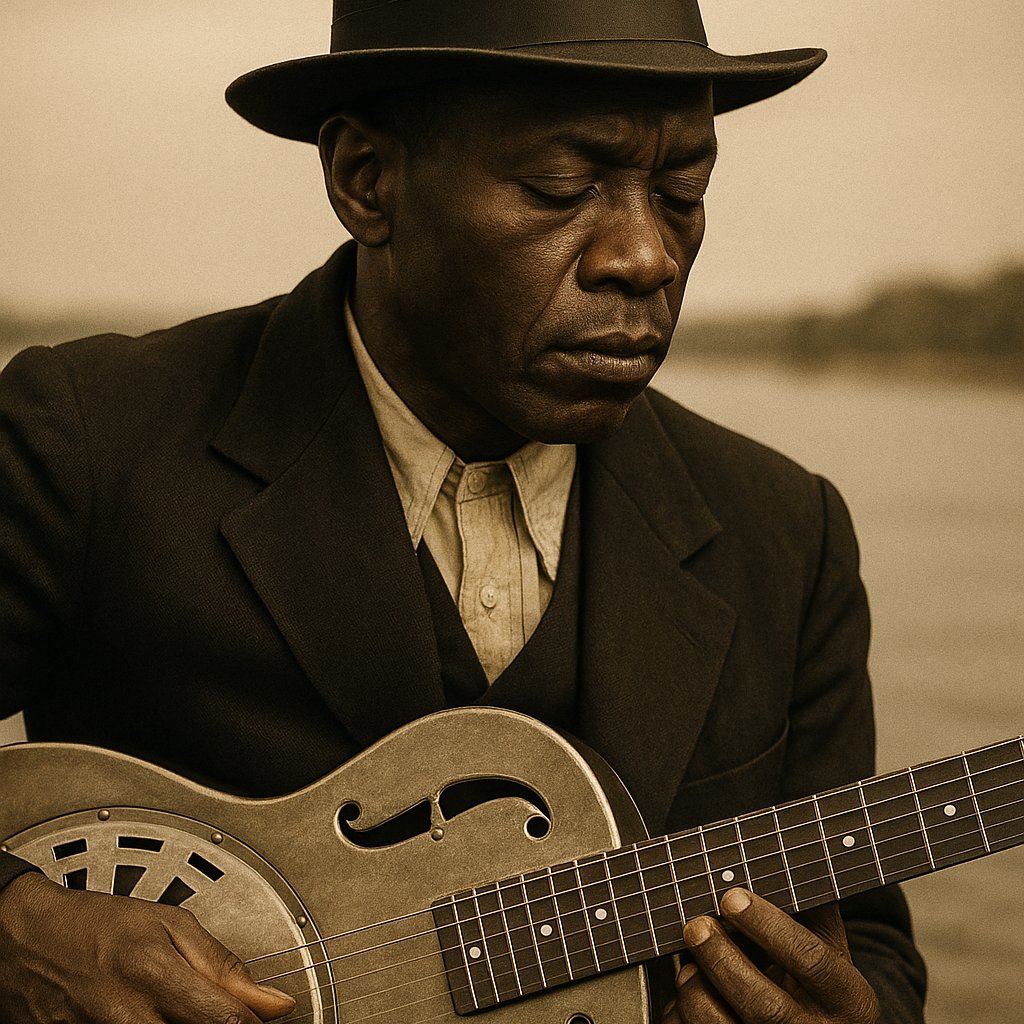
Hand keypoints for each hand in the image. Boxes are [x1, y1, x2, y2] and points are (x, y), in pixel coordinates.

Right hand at [0, 871, 295, 1022]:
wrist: (28, 939)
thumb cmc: (96, 925)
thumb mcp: (170, 924)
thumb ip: (223, 965)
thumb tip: (272, 1001)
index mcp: (156, 976)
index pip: (226, 1021)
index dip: (251, 1022)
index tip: (264, 1016)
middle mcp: (130, 1018)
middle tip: (204, 1004)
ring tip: (169, 1002)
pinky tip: (153, 1014)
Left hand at [662, 888, 878, 1023]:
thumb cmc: (815, 980)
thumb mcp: (827, 944)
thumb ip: (811, 902)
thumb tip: (792, 840)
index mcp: (850, 1000)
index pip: (811, 961)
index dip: (769, 926)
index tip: (731, 897)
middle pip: (766, 1007)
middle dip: (723, 961)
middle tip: (695, 925)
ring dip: (696, 991)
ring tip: (687, 963)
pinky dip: (681, 1015)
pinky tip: (682, 994)